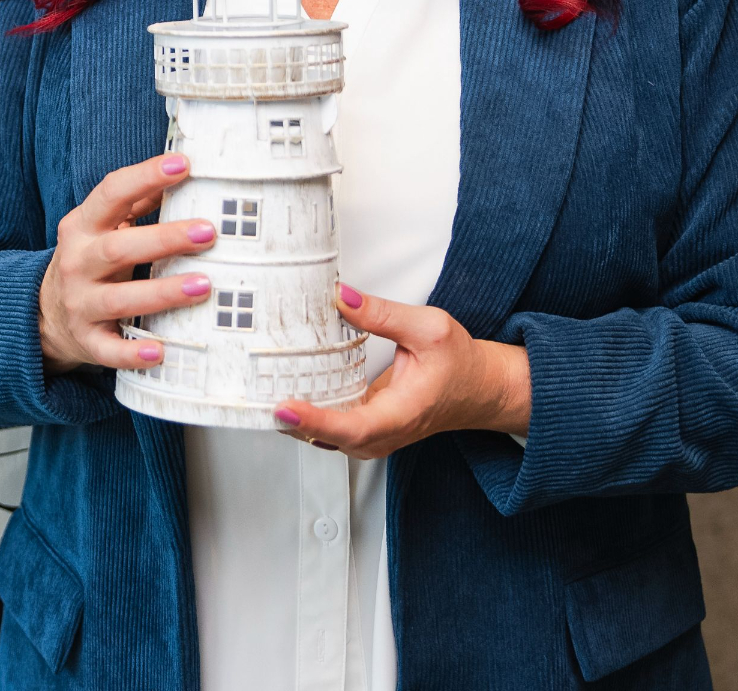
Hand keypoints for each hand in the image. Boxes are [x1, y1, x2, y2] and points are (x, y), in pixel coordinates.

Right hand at [37, 153, 215, 374]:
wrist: (42, 314)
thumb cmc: (89, 262)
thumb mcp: (101, 228)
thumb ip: (134, 203)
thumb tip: (181, 173)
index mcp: (82, 227)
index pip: (111, 193)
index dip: (146, 176)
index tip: (184, 165)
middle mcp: (77, 263)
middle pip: (118, 249)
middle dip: (164, 239)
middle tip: (207, 232)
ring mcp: (79, 304)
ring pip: (119, 300)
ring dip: (162, 293)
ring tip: (203, 285)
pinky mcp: (86, 340)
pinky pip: (110, 350)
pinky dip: (133, 353)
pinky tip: (162, 351)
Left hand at [270, 285, 531, 457]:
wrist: (479, 389)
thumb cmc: (459, 363)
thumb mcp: (429, 327)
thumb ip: (383, 315)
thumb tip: (340, 297)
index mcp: (403, 413)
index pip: (353, 429)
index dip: (315, 422)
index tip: (285, 409)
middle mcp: (386, 433)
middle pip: (331, 440)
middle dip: (294, 423)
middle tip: (258, 397)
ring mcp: (375, 436)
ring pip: (326, 440)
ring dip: (296, 422)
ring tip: (262, 396)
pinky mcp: (367, 429)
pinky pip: (331, 431)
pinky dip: (308, 418)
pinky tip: (286, 395)